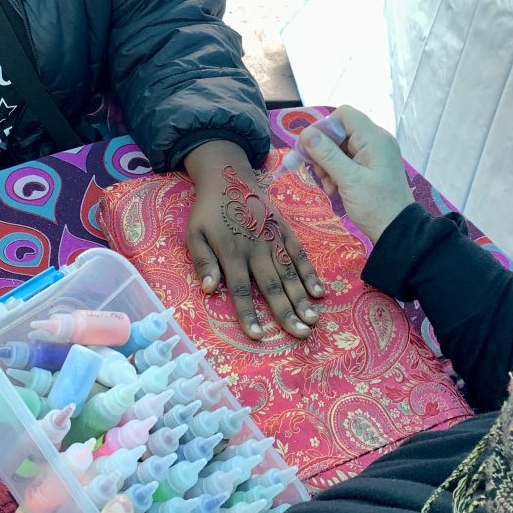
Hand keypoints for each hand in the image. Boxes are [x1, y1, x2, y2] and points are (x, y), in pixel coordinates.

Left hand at [184, 140, 322, 340]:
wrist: (228, 176)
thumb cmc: (208, 211)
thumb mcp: (194, 233)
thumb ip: (203, 261)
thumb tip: (209, 289)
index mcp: (231, 252)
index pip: (240, 289)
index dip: (249, 313)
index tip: (258, 336)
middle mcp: (255, 248)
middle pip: (272, 285)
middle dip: (286, 312)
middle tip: (300, 334)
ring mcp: (273, 238)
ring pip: (289, 273)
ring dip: (302, 298)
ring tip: (313, 320)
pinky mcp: (285, 230)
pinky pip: (299, 254)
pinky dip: (310, 273)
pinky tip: (319, 292)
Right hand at [301, 106, 413, 242]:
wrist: (397, 231)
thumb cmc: (375, 205)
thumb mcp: (348, 180)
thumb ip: (327, 155)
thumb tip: (305, 134)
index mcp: (374, 138)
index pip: (344, 115)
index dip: (324, 127)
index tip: (310, 148)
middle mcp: (376, 141)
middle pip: (340, 131)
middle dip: (324, 150)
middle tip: (317, 171)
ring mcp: (374, 154)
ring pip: (340, 147)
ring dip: (328, 164)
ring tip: (328, 185)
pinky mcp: (371, 166)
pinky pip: (347, 160)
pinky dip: (336, 171)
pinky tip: (334, 189)